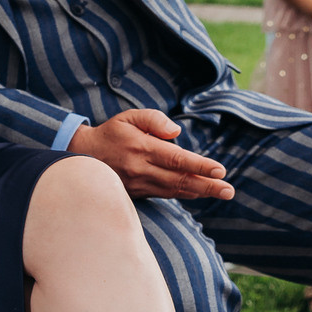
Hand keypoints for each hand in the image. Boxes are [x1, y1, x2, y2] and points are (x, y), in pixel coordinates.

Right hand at [67, 108, 233, 201]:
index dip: (199, 166)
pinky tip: (199, 193)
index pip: (176, 159)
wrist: (82, 155)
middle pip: (180, 179)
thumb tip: (176, 132)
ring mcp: (139, 184)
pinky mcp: (137, 192)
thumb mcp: (129, 117)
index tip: (220, 170)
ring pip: (174, 190)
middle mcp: (141, 169)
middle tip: (229, 190)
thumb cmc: (111, 133)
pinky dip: (184, 194)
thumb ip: (154, 119)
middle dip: (208, 185)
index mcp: (141, 148)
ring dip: (200, 192)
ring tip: (222, 193)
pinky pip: (165, 194)